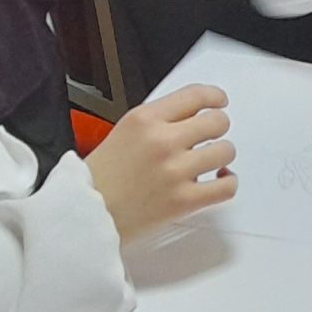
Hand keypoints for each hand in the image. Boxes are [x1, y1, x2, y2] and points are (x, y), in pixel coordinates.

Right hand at [85, 85, 234, 240]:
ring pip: (226, 151)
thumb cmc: (99, 178)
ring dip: (220, 156)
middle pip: (218, 121)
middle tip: (210, 137)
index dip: (214, 97)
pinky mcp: (183, 201)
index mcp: (144, 120)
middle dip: (217, 128)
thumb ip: (157, 122)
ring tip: (210, 161)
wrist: (83, 215)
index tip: (219, 102)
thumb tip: (190, 116)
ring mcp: (175, 171)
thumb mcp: (122, 132)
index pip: (195, 95)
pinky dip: (228, 182)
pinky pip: (227, 187)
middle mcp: (162, 141)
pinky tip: (218, 180)